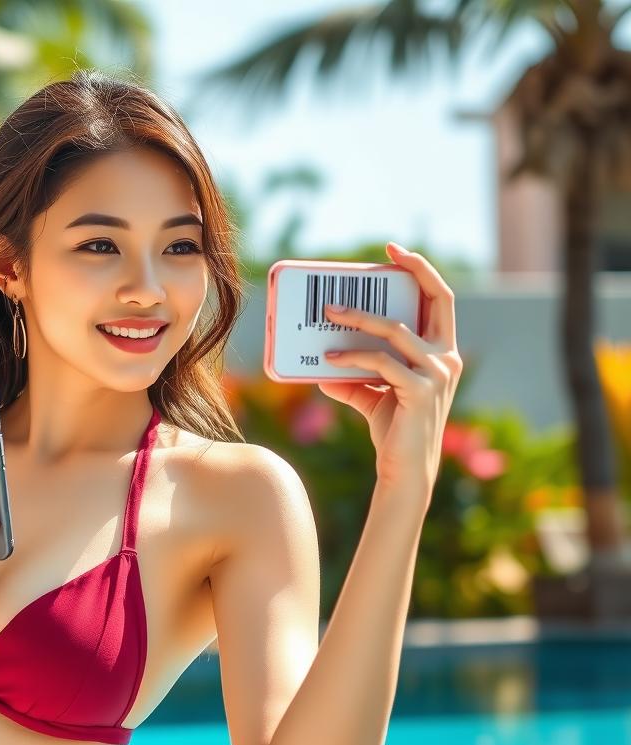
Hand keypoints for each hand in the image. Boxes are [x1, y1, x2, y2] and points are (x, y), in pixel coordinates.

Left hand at [316, 241, 462, 500]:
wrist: (404, 469)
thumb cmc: (392, 431)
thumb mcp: (372, 396)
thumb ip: (353, 377)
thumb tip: (321, 366)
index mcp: (443, 353)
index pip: (440, 301)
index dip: (423, 271)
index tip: (397, 251)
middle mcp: (447, 359)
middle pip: (435, 300)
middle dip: (412, 271)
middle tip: (380, 256)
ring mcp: (437, 373)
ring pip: (395, 330)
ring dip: (359, 318)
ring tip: (328, 314)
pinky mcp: (420, 390)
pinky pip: (380, 362)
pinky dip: (352, 357)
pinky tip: (328, 360)